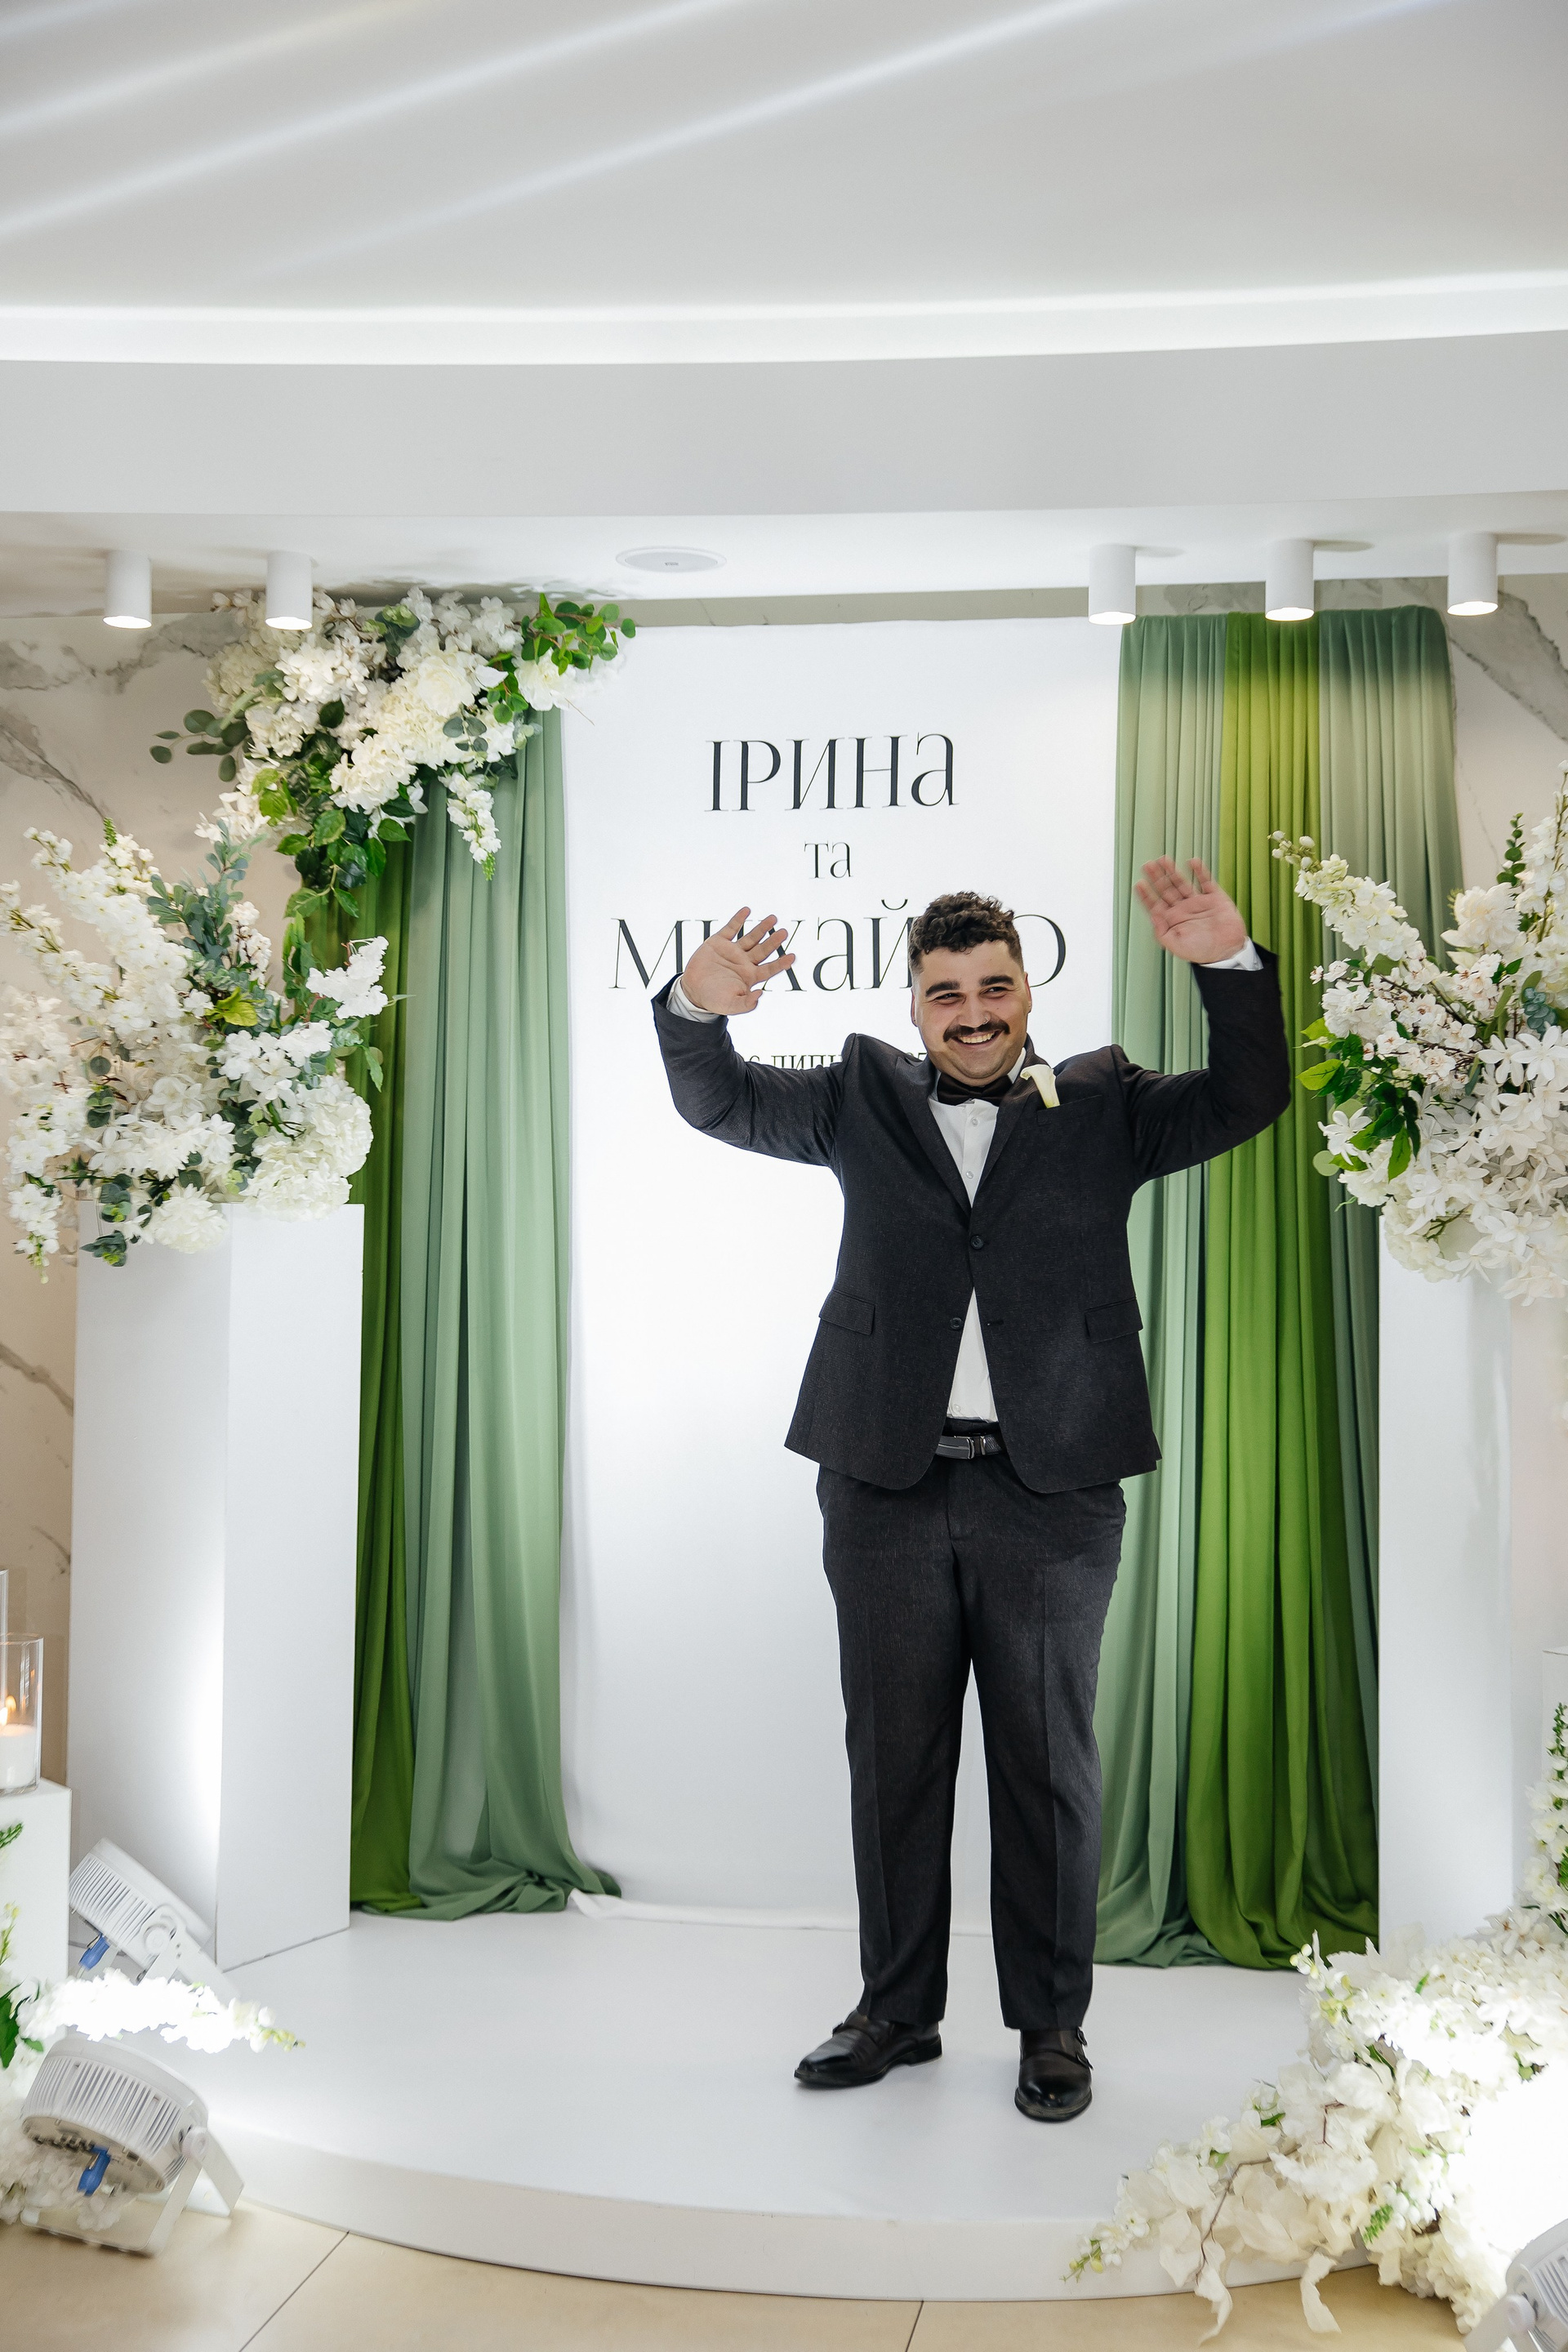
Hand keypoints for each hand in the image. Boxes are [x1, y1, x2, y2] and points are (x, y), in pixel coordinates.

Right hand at [680, 906, 796, 1014]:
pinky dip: (738, 919)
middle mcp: (744, 962)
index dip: (781, 963)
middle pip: (763, 950)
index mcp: (750, 976)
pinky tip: (747, 910)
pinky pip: (731, 928)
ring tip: (773, 919)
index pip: (769, 969)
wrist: (693, 991)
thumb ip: (746, 1004)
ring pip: (751, 937)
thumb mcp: (732, 1006)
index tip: (792, 957)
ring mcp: (732, 951)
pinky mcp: (719, 942)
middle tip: (784, 932)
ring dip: (762, 928)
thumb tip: (760, 994)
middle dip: (774, 941)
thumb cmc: (714, 1000)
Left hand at [1134, 857, 1247, 964]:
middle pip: (1166, 889)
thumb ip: (1162, 932)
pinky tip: (1192, 862)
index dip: (1146, 895)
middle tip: (1148, 865)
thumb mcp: (1177, 946)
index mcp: (1173, 920)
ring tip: (1164, 859)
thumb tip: (1152, 916)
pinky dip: (1199, 871)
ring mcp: (1198, 902)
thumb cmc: (1202, 952)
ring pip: (1182, 882)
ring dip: (1172, 871)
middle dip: (1156, 877)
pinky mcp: (1214, 898)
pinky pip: (1205, 881)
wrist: (1228, 951)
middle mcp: (1184, 909)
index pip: (1156, 904)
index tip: (1138, 884)